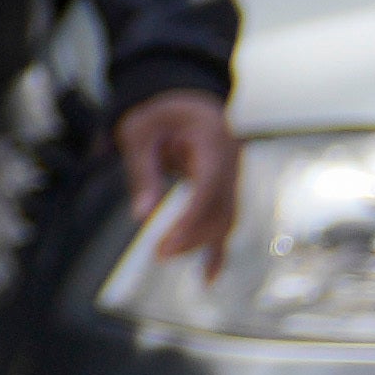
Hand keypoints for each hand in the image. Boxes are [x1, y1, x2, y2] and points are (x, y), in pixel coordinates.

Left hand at [112, 88, 241, 270]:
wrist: (183, 98)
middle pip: (221, 207)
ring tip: (173, 262)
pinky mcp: (226, 190)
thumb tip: (143, 215)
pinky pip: (224, 221)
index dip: (192, 218)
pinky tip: (208, 276)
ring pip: (226, 218)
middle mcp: (231, 162)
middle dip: (193, 235)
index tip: (169, 242)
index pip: (209, 185)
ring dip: (203, 244)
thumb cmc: (159, 112)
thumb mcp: (141, 132)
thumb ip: (143, 170)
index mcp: (214, 140)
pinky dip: (217, 248)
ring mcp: (233, 177)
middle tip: (160, 254)